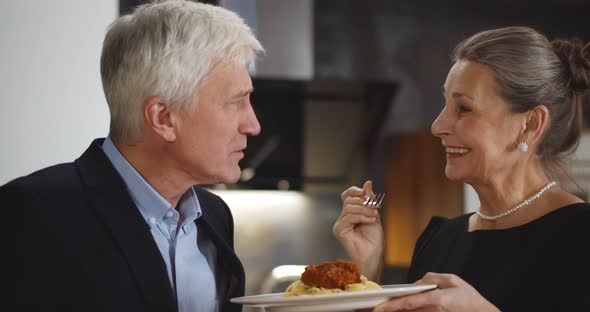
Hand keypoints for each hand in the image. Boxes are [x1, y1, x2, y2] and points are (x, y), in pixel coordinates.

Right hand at [333, 181, 383, 280]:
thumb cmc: (373, 240)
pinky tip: (370, 221)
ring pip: (349, 207)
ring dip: (364, 209)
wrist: (373, 255)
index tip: (365, 192)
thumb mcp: (373, 214)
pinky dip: (361, 216)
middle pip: (349, 200)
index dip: (355, 190)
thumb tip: (367, 183)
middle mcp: (343, 218)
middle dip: (364, 201)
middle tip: (375, 208)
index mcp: (351, 214)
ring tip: (374, 216)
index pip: (347, 195)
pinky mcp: (339, 230)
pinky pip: (349, 217)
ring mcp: (340, 224)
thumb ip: (369, 200)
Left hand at [373, 273, 500, 311]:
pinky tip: (401, 311)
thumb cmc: (470, 299)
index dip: (392, 306)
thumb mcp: (453, 280)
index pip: (409, 303)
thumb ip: (432, 279)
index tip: (378, 308)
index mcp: (437, 300)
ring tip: (383, 310)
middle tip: (374, 310)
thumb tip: (415, 283)